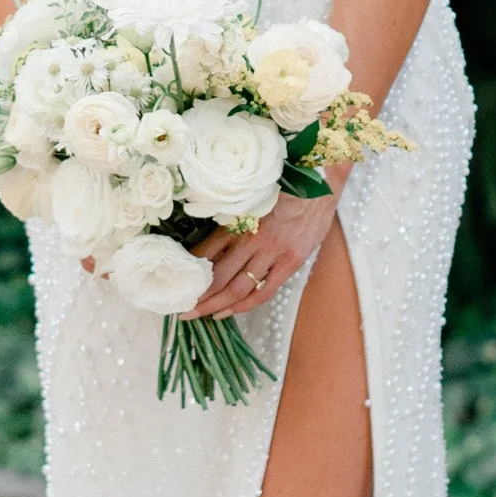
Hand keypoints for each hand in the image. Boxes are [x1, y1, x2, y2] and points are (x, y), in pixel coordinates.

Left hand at [189, 187, 337, 317]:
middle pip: (217, 276)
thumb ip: (230, 221)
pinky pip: (264, 291)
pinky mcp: (291, 262)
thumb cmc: (283, 187)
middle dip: (197, 296)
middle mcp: (252, 238)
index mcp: (238, 220)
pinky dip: (245, 305)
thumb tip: (205, 245)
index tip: (177, 282)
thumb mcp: (250, 199)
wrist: (318, 182)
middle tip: (181, 310)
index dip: (188, 271)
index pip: (205, 251)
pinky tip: (229, 312)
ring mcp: (273, 252)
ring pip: (238, 288)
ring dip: (215, 305)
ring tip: (199, 314)